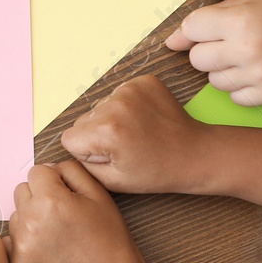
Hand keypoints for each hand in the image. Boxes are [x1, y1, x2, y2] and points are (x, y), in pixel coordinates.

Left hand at [6, 162, 146, 262]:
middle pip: (22, 191)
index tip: (66, 195)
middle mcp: (30, 221)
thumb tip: (49, 168)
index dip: (53, 180)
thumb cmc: (108, 238)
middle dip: (39, 196)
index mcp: (50, 200)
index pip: (36, 172)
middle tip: (62, 214)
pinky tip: (46, 248)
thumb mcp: (99, 194)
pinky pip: (11, 239)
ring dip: (31, 218)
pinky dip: (24, 240)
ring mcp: (21, 244)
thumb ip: (71, 171)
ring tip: (57, 233)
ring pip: (16, 214)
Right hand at [60, 76, 218, 194]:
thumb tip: (67, 148)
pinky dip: (126, 107)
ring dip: (112, 119)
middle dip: (98, 134)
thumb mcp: (112, 182)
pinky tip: (143, 119)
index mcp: (107, 130)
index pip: (69, 138)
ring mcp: (131, 88)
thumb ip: (81, 166)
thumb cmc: (156, 172)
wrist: (194, 153)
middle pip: (84, 120)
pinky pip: (117, 94)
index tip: (111, 156)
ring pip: (100, 106)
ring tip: (136, 132)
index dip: (87, 152)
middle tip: (126, 145)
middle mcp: (116, 104)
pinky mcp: (143, 81)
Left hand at [166, 0, 261, 105]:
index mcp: (240, 20)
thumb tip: (171, 42)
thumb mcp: (248, 0)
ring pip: (214, 81)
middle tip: (231, 41)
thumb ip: (208, 19)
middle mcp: (248, 49)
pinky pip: (236, 98)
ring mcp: (261, 74)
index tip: (209, 28)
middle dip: (208, 50)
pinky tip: (257, 70)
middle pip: (197, 59)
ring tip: (247, 54)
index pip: (190, 30)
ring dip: (224, 69)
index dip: (196, 29)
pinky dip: (241, 87)